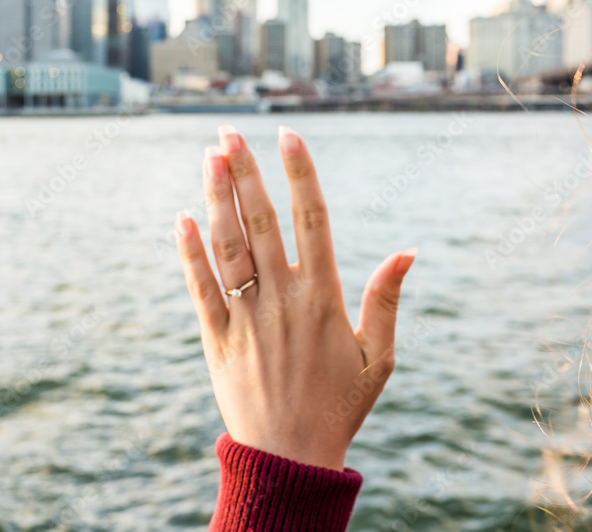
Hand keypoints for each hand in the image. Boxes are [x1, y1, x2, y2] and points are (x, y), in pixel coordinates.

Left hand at [176, 125, 416, 470]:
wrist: (291, 459)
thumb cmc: (341, 407)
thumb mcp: (379, 358)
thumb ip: (387, 302)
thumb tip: (408, 251)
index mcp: (324, 298)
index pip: (313, 219)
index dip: (300, 174)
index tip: (288, 136)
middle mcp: (282, 300)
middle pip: (262, 221)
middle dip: (245, 172)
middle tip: (230, 132)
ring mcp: (246, 318)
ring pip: (229, 246)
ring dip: (217, 199)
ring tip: (209, 157)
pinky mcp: (217, 339)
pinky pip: (201, 288)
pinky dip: (190, 252)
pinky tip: (183, 218)